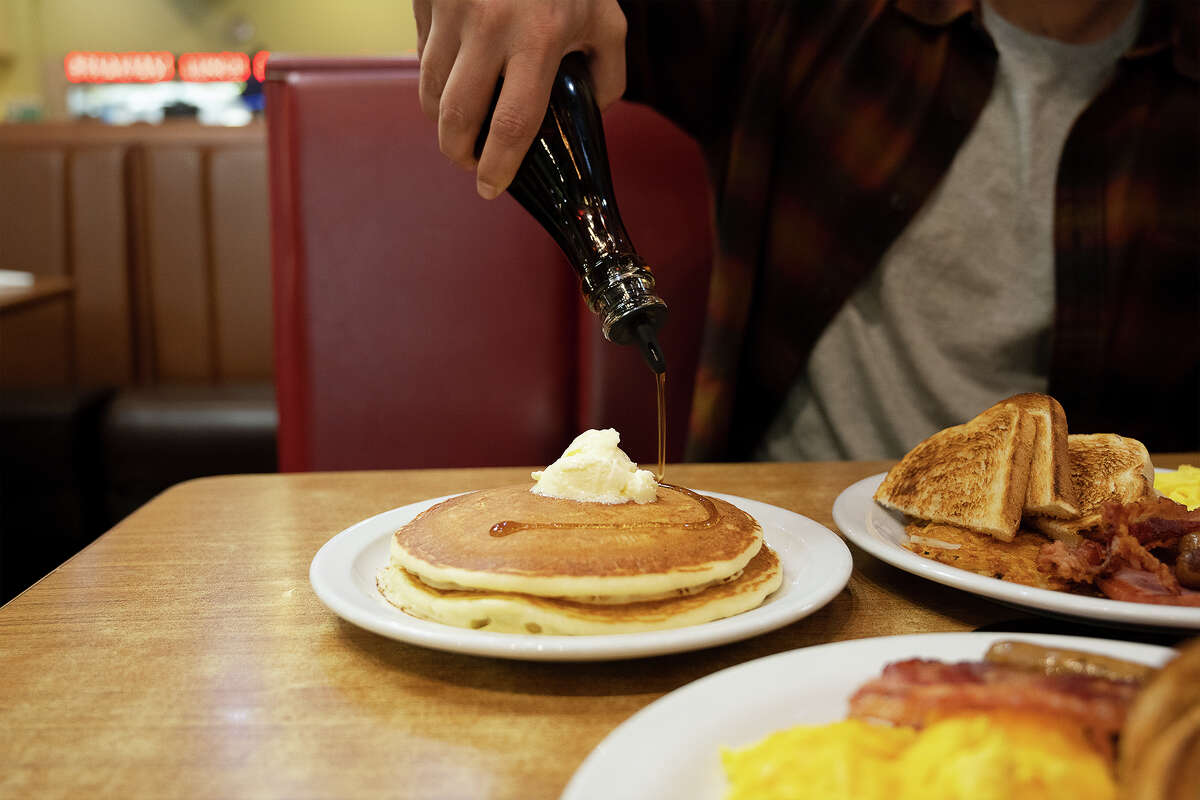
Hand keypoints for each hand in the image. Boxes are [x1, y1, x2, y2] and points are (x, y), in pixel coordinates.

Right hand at [413, 0, 626, 198]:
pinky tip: (455, 80)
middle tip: (470, 161)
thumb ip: (607, 72)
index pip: (511, 122)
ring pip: (429, 90)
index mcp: (539, 37)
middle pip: (456, 116)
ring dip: (441, 120)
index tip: (490, 187)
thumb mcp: (606, 16)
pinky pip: (421, 55)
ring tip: (460, 128)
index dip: (498, 165)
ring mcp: (451, 10)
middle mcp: (490, 26)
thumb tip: (591, 114)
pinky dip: (434, 78)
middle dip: (459, 152)